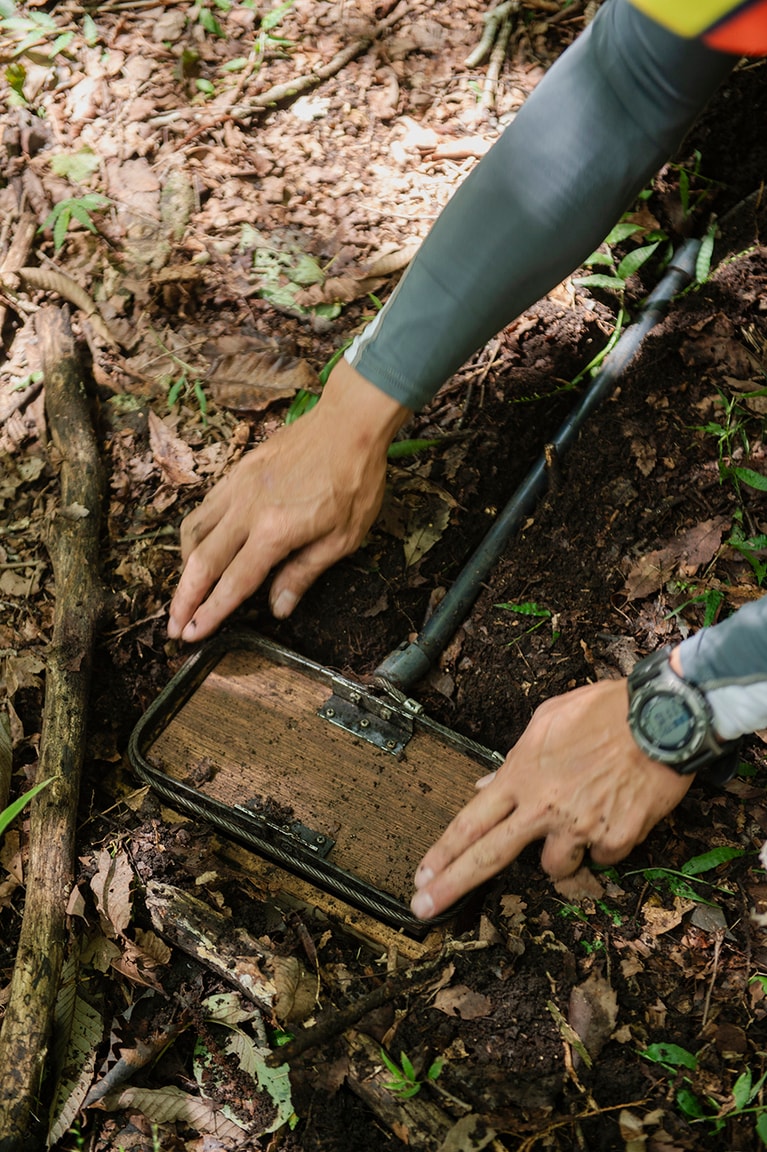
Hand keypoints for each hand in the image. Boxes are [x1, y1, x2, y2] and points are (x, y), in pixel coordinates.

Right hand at [168, 360, 409, 640]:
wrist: (348, 423)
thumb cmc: (354, 481)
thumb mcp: (343, 538)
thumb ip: (304, 573)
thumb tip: (277, 608)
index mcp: (274, 532)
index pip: (233, 582)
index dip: (209, 613)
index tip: (190, 634)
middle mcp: (247, 510)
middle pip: (202, 562)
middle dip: (183, 599)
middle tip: (173, 626)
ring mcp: (237, 488)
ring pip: (194, 532)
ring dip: (184, 567)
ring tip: (184, 591)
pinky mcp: (237, 472)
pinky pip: (204, 508)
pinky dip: (194, 534)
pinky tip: (199, 547)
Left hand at [410, 677, 692, 919]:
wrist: (663, 716)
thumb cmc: (604, 711)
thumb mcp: (547, 721)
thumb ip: (515, 757)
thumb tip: (487, 784)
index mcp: (522, 775)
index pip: (472, 821)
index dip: (444, 851)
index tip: (422, 875)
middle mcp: (544, 807)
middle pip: (488, 856)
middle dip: (451, 885)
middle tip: (423, 908)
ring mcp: (580, 826)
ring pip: (556, 867)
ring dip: (564, 852)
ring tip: (585, 814)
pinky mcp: (617, 838)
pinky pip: (604, 857)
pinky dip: (608, 842)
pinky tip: (617, 811)